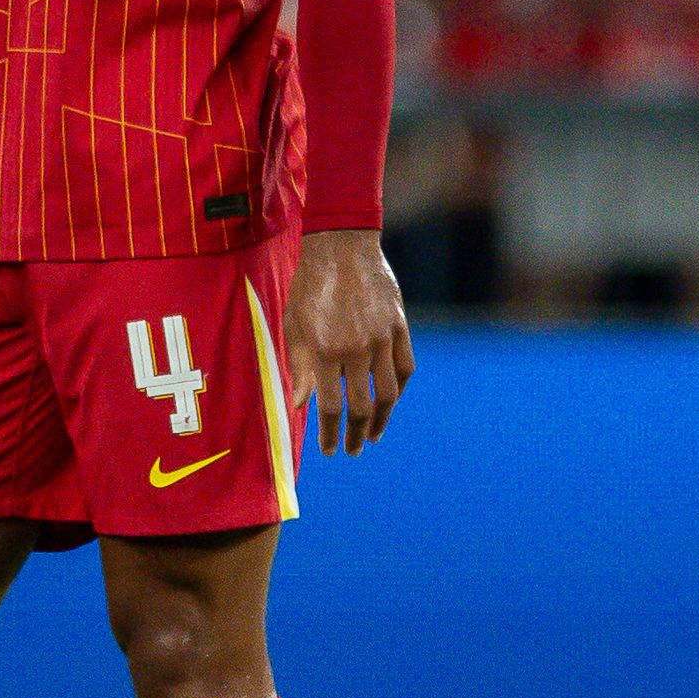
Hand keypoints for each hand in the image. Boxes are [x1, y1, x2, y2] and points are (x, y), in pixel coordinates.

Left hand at [285, 227, 412, 458]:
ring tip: (373, 435)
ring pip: (388, 393)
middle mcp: (355, 349)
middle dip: (356, 435)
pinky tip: (390, 401)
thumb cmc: (309, 286)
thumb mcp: (293, 325)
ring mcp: (381, 339)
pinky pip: (405, 368)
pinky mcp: (399, 327)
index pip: (331, 407)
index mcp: (324, 351)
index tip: (329, 450)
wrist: (341, 247)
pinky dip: (399, 389)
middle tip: (352, 449)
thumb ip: (298, 368)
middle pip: (361, 407)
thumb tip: (298, 407)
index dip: (330, 434)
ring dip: (381, 420)